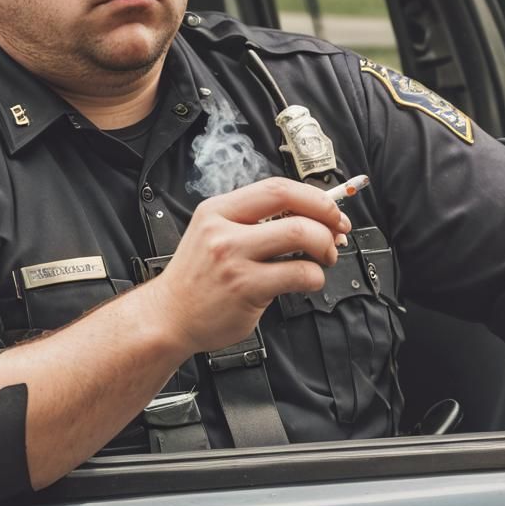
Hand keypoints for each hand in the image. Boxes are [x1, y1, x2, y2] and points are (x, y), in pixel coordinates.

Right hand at [143, 177, 350, 355]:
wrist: (168, 317)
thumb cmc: (199, 279)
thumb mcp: (216, 234)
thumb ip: (256, 222)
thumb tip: (311, 214)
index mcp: (218, 210)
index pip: (277, 188)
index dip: (313, 197)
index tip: (331, 210)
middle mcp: (224, 231)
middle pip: (294, 211)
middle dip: (327, 221)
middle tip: (336, 235)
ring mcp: (234, 260)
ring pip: (301, 238)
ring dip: (324, 249)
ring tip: (322, 260)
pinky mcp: (245, 288)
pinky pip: (298, 274)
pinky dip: (314, 277)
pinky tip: (306, 282)